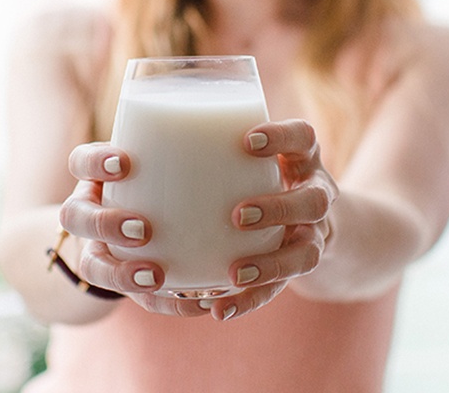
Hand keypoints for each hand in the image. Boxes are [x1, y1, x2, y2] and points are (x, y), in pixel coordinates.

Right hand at [59, 142, 209, 316]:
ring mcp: (100, 251)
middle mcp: (90, 213)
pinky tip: (199, 302)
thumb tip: (253, 138)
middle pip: (75, 217)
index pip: (81, 162)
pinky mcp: (127, 284)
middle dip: (104, 224)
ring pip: (92, 266)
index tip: (123, 164)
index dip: (95, 162)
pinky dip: (168, 304)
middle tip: (142, 229)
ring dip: (122, 274)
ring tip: (157, 276)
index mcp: (98, 178)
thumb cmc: (166, 183)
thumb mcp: (169, 164)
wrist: (147, 231)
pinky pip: (139, 300)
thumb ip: (194, 156)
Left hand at [203, 119, 338, 320]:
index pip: (304, 138)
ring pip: (306, 254)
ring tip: (233, 274)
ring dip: (270, 265)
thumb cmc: (256, 177)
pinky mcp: (295, 269)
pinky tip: (221, 310)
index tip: (247, 140)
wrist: (303, 221)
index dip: (282, 137)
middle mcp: (316, 196)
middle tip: (238, 215)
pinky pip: (279, 289)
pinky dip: (250, 300)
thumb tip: (131, 146)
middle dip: (279, 208)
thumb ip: (211, 151)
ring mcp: (313, 236)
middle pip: (315, 201)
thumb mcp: (250, 158)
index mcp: (302, 160)